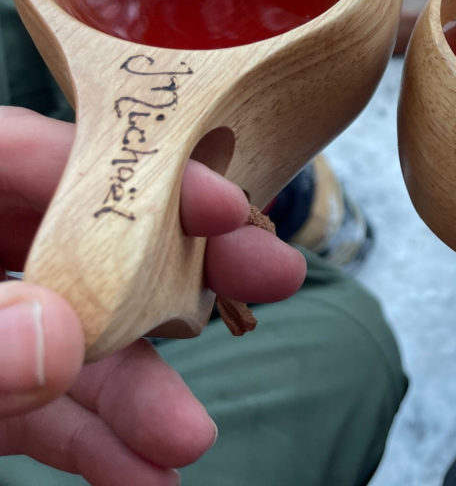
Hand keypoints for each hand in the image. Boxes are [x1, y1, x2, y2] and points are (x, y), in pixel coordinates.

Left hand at [0, 106, 306, 484]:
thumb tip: (61, 336)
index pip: (33, 149)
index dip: (135, 170)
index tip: (222, 207)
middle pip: (87, 237)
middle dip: (179, 269)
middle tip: (274, 279)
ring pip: (78, 337)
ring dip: (141, 389)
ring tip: (190, 437)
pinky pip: (49, 409)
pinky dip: (98, 443)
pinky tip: (146, 476)